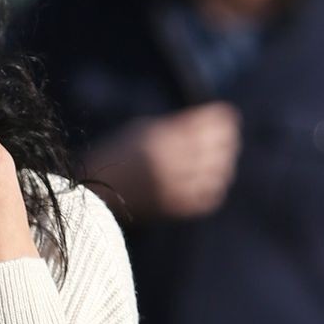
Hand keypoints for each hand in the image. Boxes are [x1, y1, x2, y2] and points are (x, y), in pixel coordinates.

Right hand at [93, 102, 240, 218]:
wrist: (94, 191)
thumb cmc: (118, 154)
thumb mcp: (142, 131)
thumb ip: (175, 126)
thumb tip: (210, 120)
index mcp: (158, 140)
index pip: (202, 126)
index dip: (220, 119)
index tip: (228, 115)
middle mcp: (167, 163)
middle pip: (214, 149)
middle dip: (226, 140)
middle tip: (230, 137)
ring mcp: (171, 187)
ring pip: (215, 174)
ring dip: (223, 164)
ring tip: (222, 159)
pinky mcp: (172, 208)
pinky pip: (207, 198)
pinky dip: (213, 187)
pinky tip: (210, 181)